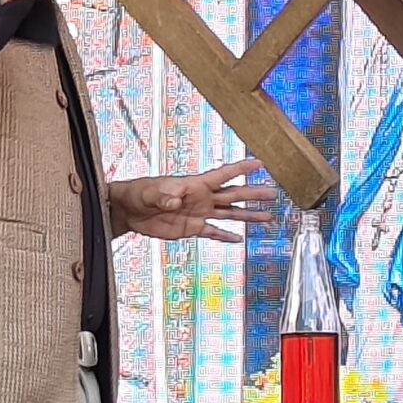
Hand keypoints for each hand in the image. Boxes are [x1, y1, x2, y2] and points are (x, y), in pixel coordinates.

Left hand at [112, 159, 281, 243]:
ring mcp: (199, 213)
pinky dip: (226, 236)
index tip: (259, 163)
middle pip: (234, 195)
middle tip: (273, 193)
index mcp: (195, 184)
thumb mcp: (151, 193)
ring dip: (248, 215)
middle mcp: (202, 198)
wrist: (130, 210)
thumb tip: (175, 200)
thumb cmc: (139, 193)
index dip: (241, 169)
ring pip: (229, 214)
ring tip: (267, 216)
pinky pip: (213, 232)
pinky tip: (240, 239)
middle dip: (254, 194)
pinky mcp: (192, 228)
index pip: (223, 175)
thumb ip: (164, 196)